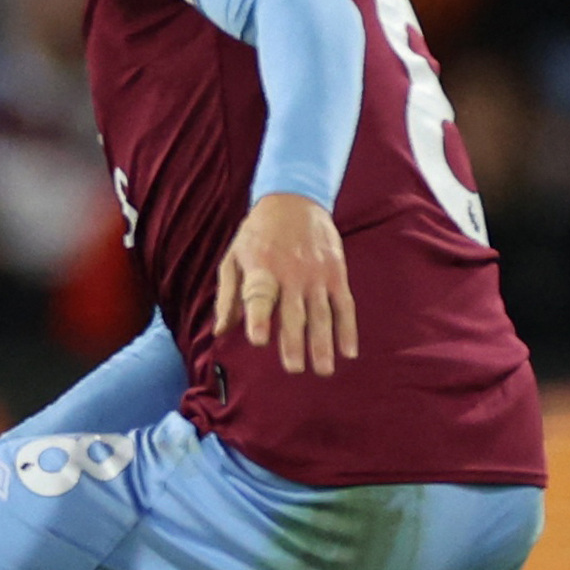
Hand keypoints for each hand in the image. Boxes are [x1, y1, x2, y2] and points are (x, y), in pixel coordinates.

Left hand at [213, 192, 357, 376]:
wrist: (294, 199)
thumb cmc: (256, 234)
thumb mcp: (233, 258)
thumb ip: (228, 296)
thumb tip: (220, 332)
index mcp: (261, 269)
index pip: (260, 297)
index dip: (259, 318)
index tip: (258, 340)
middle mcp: (291, 273)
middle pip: (293, 312)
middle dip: (294, 342)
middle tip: (293, 369)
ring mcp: (317, 274)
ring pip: (322, 314)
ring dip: (323, 343)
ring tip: (322, 370)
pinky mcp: (336, 273)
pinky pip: (344, 305)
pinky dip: (348, 329)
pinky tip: (349, 351)